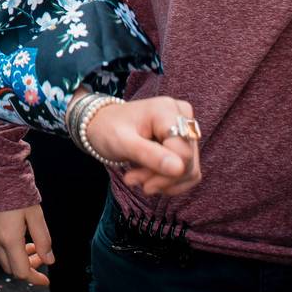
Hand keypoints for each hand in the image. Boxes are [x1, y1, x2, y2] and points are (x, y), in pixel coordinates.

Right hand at [0, 204, 53, 285]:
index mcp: (9, 239)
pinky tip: (16, 236)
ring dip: (17, 258)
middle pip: (11, 268)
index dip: (35, 279)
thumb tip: (49, 261)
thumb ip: (43, 240)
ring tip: (30, 243)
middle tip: (40, 254)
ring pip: (2, 258)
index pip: (21, 271)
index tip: (46, 279)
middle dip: (27, 267)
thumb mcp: (36, 215)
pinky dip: (7, 249)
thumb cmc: (19, 191)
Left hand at [87, 95, 201, 197]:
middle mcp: (182, 115)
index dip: (163, 174)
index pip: (183, 153)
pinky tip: (150, 179)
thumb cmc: (107, 129)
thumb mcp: (121, 142)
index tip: (133, 179)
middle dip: (159, 178)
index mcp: (167, 110)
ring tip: (136, 178)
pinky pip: (190, 171)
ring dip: (163, 181)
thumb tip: (179, 169)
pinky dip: (170, 181)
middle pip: (187, 162)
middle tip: (131, 179)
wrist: (101, 124)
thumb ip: (149, 154)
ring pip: (190, 169)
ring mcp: (186, 128)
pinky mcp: (186, 142)